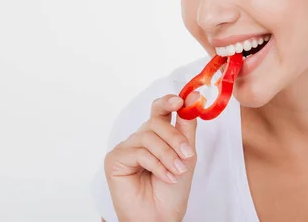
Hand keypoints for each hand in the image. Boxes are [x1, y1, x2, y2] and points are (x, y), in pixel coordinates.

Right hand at [104, 93, 198, 221]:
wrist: (161, 216)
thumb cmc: (173, 189)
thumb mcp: (186, 153)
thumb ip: (187, 125)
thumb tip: (192, 97)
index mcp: (157, 133)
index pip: (159, 109)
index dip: (168, 101)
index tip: (181, 100)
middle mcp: (140, 137)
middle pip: (156, 122)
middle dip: (175, 138)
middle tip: (187, 155)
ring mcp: (126, 147)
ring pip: (148, 137)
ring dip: (167, 155)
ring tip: (177, 172)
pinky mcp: (115, 159)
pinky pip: (138, 152)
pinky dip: (156, 165)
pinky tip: (165, 177)